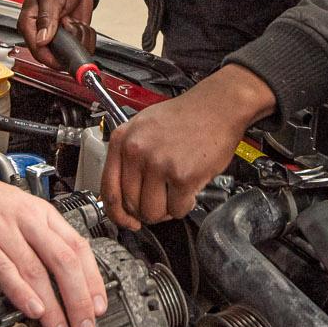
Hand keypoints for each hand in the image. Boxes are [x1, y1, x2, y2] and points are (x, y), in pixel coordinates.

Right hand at [0, 168, 107, 326]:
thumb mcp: (24, 212)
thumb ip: (44, 241)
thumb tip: (67, 277)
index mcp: (44, 214)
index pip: (79, 248)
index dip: (93, 280)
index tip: (99, 306)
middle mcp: (28, 221)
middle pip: (64, 261)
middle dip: (78, 299)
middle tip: (84, 326)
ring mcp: (3, 230)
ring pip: (37, 270)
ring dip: (52, 306)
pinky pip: (5, 269)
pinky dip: (21, 292)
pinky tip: (33, 309)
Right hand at [19, 0, 96, 66]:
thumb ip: (47, 17)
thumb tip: (41, 40)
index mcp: (28, 24)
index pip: (36, 50)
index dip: (50, 58)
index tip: (62, 58)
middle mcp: (41, 33)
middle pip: (54, 55)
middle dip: (67, 42)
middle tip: (69, 22)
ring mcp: (57, 37)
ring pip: (71, 52)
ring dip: (78, 36)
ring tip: (72, 20)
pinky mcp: (71, 37)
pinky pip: (83, 46)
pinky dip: (86, 36)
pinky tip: (79, 23)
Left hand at [101, 65, 273, 229]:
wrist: (218, 105)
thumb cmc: (186, 116)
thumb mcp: (144, 127)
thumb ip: (129, 157)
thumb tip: (123, 195)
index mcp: (123, 140)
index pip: (109, 190)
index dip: (117, 213)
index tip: (127, 220)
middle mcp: (136, 151)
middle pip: (131, 205)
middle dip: (148, 211)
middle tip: (162, 202)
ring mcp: (159, 164)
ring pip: (153, 212)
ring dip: (167, 210)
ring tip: (176, 194)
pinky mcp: (182, 175)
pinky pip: (177, 209)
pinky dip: (185, 205)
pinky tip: (190, 189)